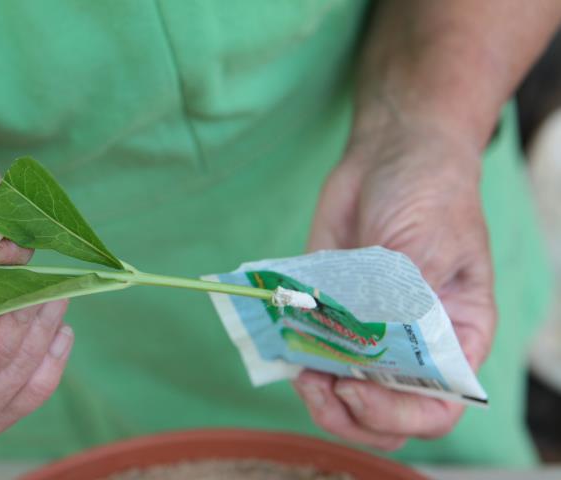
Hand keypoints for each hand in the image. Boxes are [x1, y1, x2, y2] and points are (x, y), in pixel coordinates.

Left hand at [295, 120, 496, 449]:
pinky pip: (310, 351)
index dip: (396, 413)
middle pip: (384, 414)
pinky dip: (292, 358)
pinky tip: (281, 344)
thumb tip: (364, 343)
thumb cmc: (429, 194)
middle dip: (347, 414)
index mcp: (454, 338)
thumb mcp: (426, 242)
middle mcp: (411, 346)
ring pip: (342, 392)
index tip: (356, 388)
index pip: (436, 406)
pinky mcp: (330, 311)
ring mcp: (367, 332)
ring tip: (297, 368)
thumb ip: (400, 296)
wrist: (391, 154)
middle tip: (317, 385)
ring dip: (315, 393)